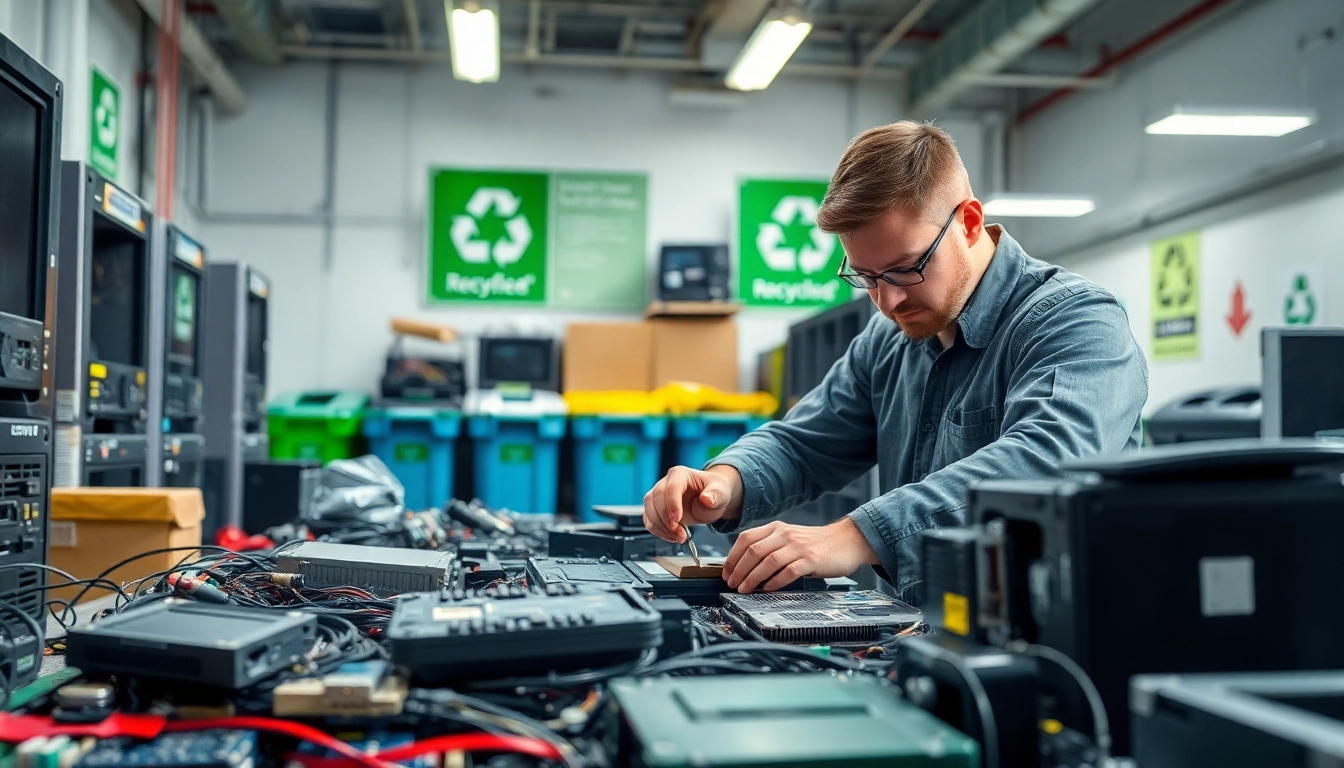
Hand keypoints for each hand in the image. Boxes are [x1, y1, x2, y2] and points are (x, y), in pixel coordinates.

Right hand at [642, 465, 742, 542]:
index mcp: (680, 474)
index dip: (672, 503)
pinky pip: (649, 521)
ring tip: (679, 537)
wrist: (710, 500)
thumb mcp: (721, 492)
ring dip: (661, 528)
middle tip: (681, 534)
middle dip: (666, 520)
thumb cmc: (714, 493)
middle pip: (656, 499)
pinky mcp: (655, 509)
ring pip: (649, 511)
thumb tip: (706, 499)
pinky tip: (672, 536)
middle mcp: (665, 483)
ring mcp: (657, 496)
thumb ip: (716, 495)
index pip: (671, 487)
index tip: (678, 519)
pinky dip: (658, 531)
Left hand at [723, 517, 878, 592]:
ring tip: (745, 589)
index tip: (726, 572)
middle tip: (732, 584)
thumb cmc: (816, 544)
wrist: (846, 540)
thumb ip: (769, 546)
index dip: (732, 557)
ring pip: (768, 561)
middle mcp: (785, 534)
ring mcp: (799, 547)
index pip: (746, 538)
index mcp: (776, 528)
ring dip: (752, 578)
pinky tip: (767, 589)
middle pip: (753, 551)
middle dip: (739, 570)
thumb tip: (744, 566)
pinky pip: (788, 571)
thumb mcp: (789, 538)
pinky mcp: (811, 560)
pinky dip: (775, 581)